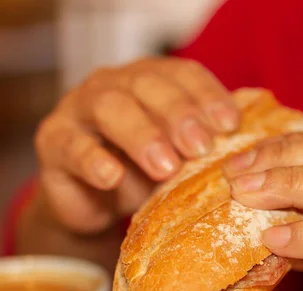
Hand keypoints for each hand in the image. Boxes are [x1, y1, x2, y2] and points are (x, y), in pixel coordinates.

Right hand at [35, 57, 237, 233]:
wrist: (93, 204)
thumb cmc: (141, 174)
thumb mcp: (176, 159)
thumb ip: (201, 147)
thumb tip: (249, 150)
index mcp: (149, 81)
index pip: (181, 73)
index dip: (207, 95)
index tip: (230, 125)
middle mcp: (113, 86)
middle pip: (146, 85)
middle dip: (178, 114)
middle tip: (201, 147)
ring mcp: (79, 110)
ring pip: (108, 107)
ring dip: (141, 135)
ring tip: (165, 167)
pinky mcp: (53, 142)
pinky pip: (71, 145)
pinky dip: (93, 160)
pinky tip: (113, 177)